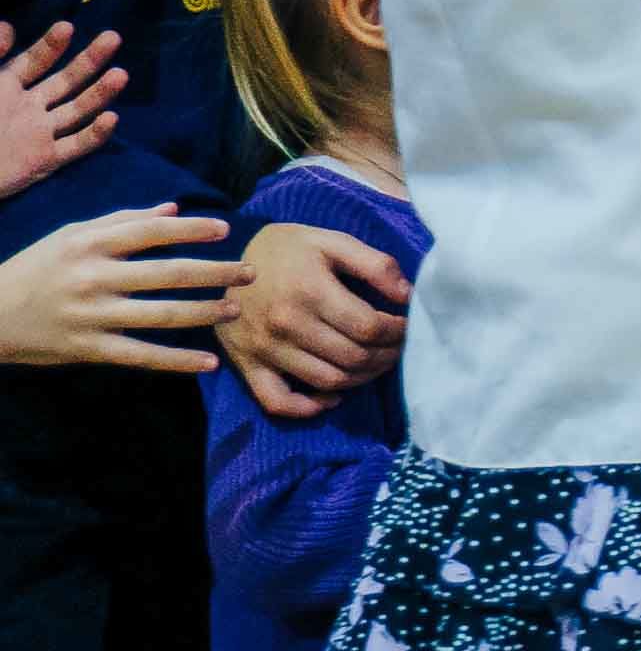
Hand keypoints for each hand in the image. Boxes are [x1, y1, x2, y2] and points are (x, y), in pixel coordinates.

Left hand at [0, 24, 125, 196]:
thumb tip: (7, 26)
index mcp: (7, 88)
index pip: (35, 61)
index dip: (51, 45)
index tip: (66, 26)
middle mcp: (30, 108)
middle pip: (67, 81)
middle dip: (89, 60)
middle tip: (112, 38)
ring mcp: (41, 133)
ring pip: (78, 110)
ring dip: (101, 93)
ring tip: (121, 74)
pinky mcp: (46, 160)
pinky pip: (76, 145)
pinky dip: (95, 134)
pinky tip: (111, 118)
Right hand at [0, 208, 240, 373]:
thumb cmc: (35, 268)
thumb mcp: (69, 236)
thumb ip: (121, 221)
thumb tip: (173, 208)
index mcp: (89, 244)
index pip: (150, 232)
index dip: (191, 230)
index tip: (226, 230)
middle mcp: (93, 277)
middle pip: (167, 273)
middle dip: (214, 273)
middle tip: (251, 272)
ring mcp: (92, 315)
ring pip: (161, 315)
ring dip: (205, 313)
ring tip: (236, 309)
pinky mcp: (89, 348)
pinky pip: (142, 355)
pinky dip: (177, 361)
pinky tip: (209, 362)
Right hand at [218, 216, 409, 415]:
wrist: (224, 261)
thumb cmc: (287, 250)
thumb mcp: (333, 242)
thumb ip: (376, 265)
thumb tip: (407, 296)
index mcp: (309, 291)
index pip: (368, 328)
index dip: (398, 331)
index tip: (407, 325)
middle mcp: (285, 325)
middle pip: (353, 357)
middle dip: (387, 355)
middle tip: (397, 346)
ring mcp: (264, 349)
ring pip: (327, 381)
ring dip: (362, 378)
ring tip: (375, 362)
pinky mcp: (246, 365)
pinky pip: (278, 402)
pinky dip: (308, 408)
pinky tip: (332, 397)